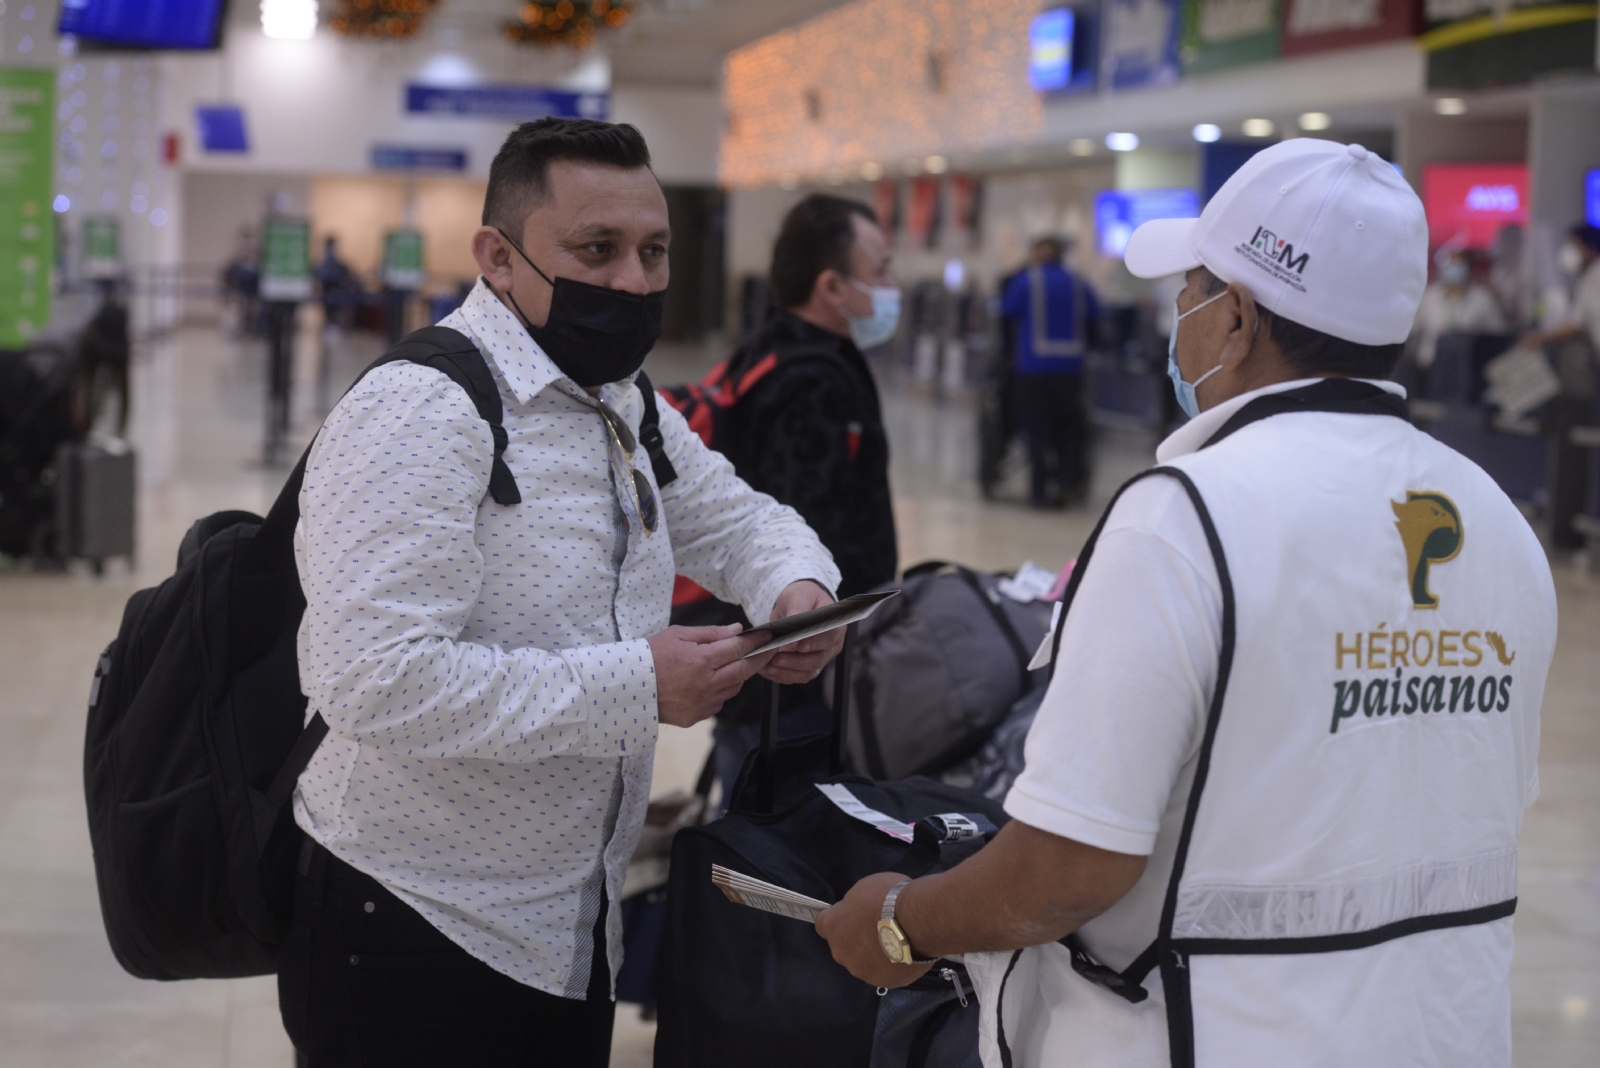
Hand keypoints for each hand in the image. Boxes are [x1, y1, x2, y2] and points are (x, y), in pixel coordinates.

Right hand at [648, 624, 775, 727]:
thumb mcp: (679, 635)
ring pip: (734, 688)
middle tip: (768, 650)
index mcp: (700, 661)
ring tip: (732, 664)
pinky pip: (719, 703)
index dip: (755, 641)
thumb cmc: (652, 655)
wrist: (628, 686)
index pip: (738, 649)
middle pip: (743, 671)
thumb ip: (711, 633)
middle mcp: (705, 684)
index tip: (768, 636)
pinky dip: (721, 691)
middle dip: (759, 659)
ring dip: (738, 675)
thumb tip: (738, 630)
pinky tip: (711, 682)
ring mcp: (701, 703)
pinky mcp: (696, 717)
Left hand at [758, 580, 844, 684]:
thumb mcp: (798, 597)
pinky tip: (768, 670)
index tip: (799, 646)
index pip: (829, 638)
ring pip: (807, 672)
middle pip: (818, 659)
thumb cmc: (801, 596)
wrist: (796, 603)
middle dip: (796, 661)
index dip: (815, 644)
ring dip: (787, 671)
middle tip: (776, 658)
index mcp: (835, 626)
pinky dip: (782, 675)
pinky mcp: (808, 666)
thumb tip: (791, 642)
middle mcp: (832, 645)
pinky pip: (797, 676)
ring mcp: (821, 657)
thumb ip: (796, 614)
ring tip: (768, 665)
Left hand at [815, 871, 934, 989]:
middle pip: (843, 946)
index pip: (822, 924)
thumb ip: (854, 905)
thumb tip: (857, 914)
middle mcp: (842, 953)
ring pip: (863, 963)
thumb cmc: (889, 898)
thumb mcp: (864, 889)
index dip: (837, 919)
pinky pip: (884, 972)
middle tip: (877, 927)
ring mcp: (863, 971)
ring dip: (873, 954)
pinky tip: (905, 953)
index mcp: (834, 927)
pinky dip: (891, 965)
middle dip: (855, 939)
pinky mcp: (884, 982)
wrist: (918, 922)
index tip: (850, 915)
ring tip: (895, 942)